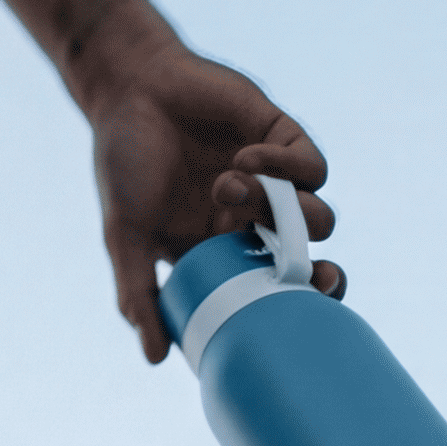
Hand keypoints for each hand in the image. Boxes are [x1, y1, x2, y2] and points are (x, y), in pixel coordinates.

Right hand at [75, 23, 340, 363]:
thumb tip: (157, 359)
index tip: (302, 317)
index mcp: (223, 252)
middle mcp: (256, 222)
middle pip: (312, 261)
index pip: (275, 292)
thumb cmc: (123, 162)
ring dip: (277, 208)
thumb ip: (139, 293)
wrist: (129, 86)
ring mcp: (274, 181)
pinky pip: (310, 166)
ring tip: (225, 186)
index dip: (299, 308)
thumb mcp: (124, 234)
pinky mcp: (284, 139)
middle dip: (323, 275)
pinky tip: (245, 157)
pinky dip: (284, 167)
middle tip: (318, 276)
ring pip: (317, 216)